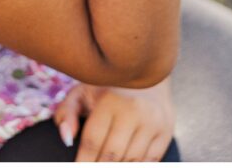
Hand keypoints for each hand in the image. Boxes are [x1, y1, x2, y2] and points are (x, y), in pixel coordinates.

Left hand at [53, 77, 175, 161]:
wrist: (145, 72)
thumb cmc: (106, 87)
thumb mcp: (83, 92)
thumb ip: (67, 113)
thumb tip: (66, 138)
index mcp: (111, 99)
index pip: (93, 140)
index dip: (83, 161)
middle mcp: (134, 111)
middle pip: (112, 154)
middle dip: (99, 166)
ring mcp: (153, 122)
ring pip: (131, 161)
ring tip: (105, 164)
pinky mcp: (165, 132)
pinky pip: (149, 162)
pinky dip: (134, 167)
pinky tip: (122, 164)